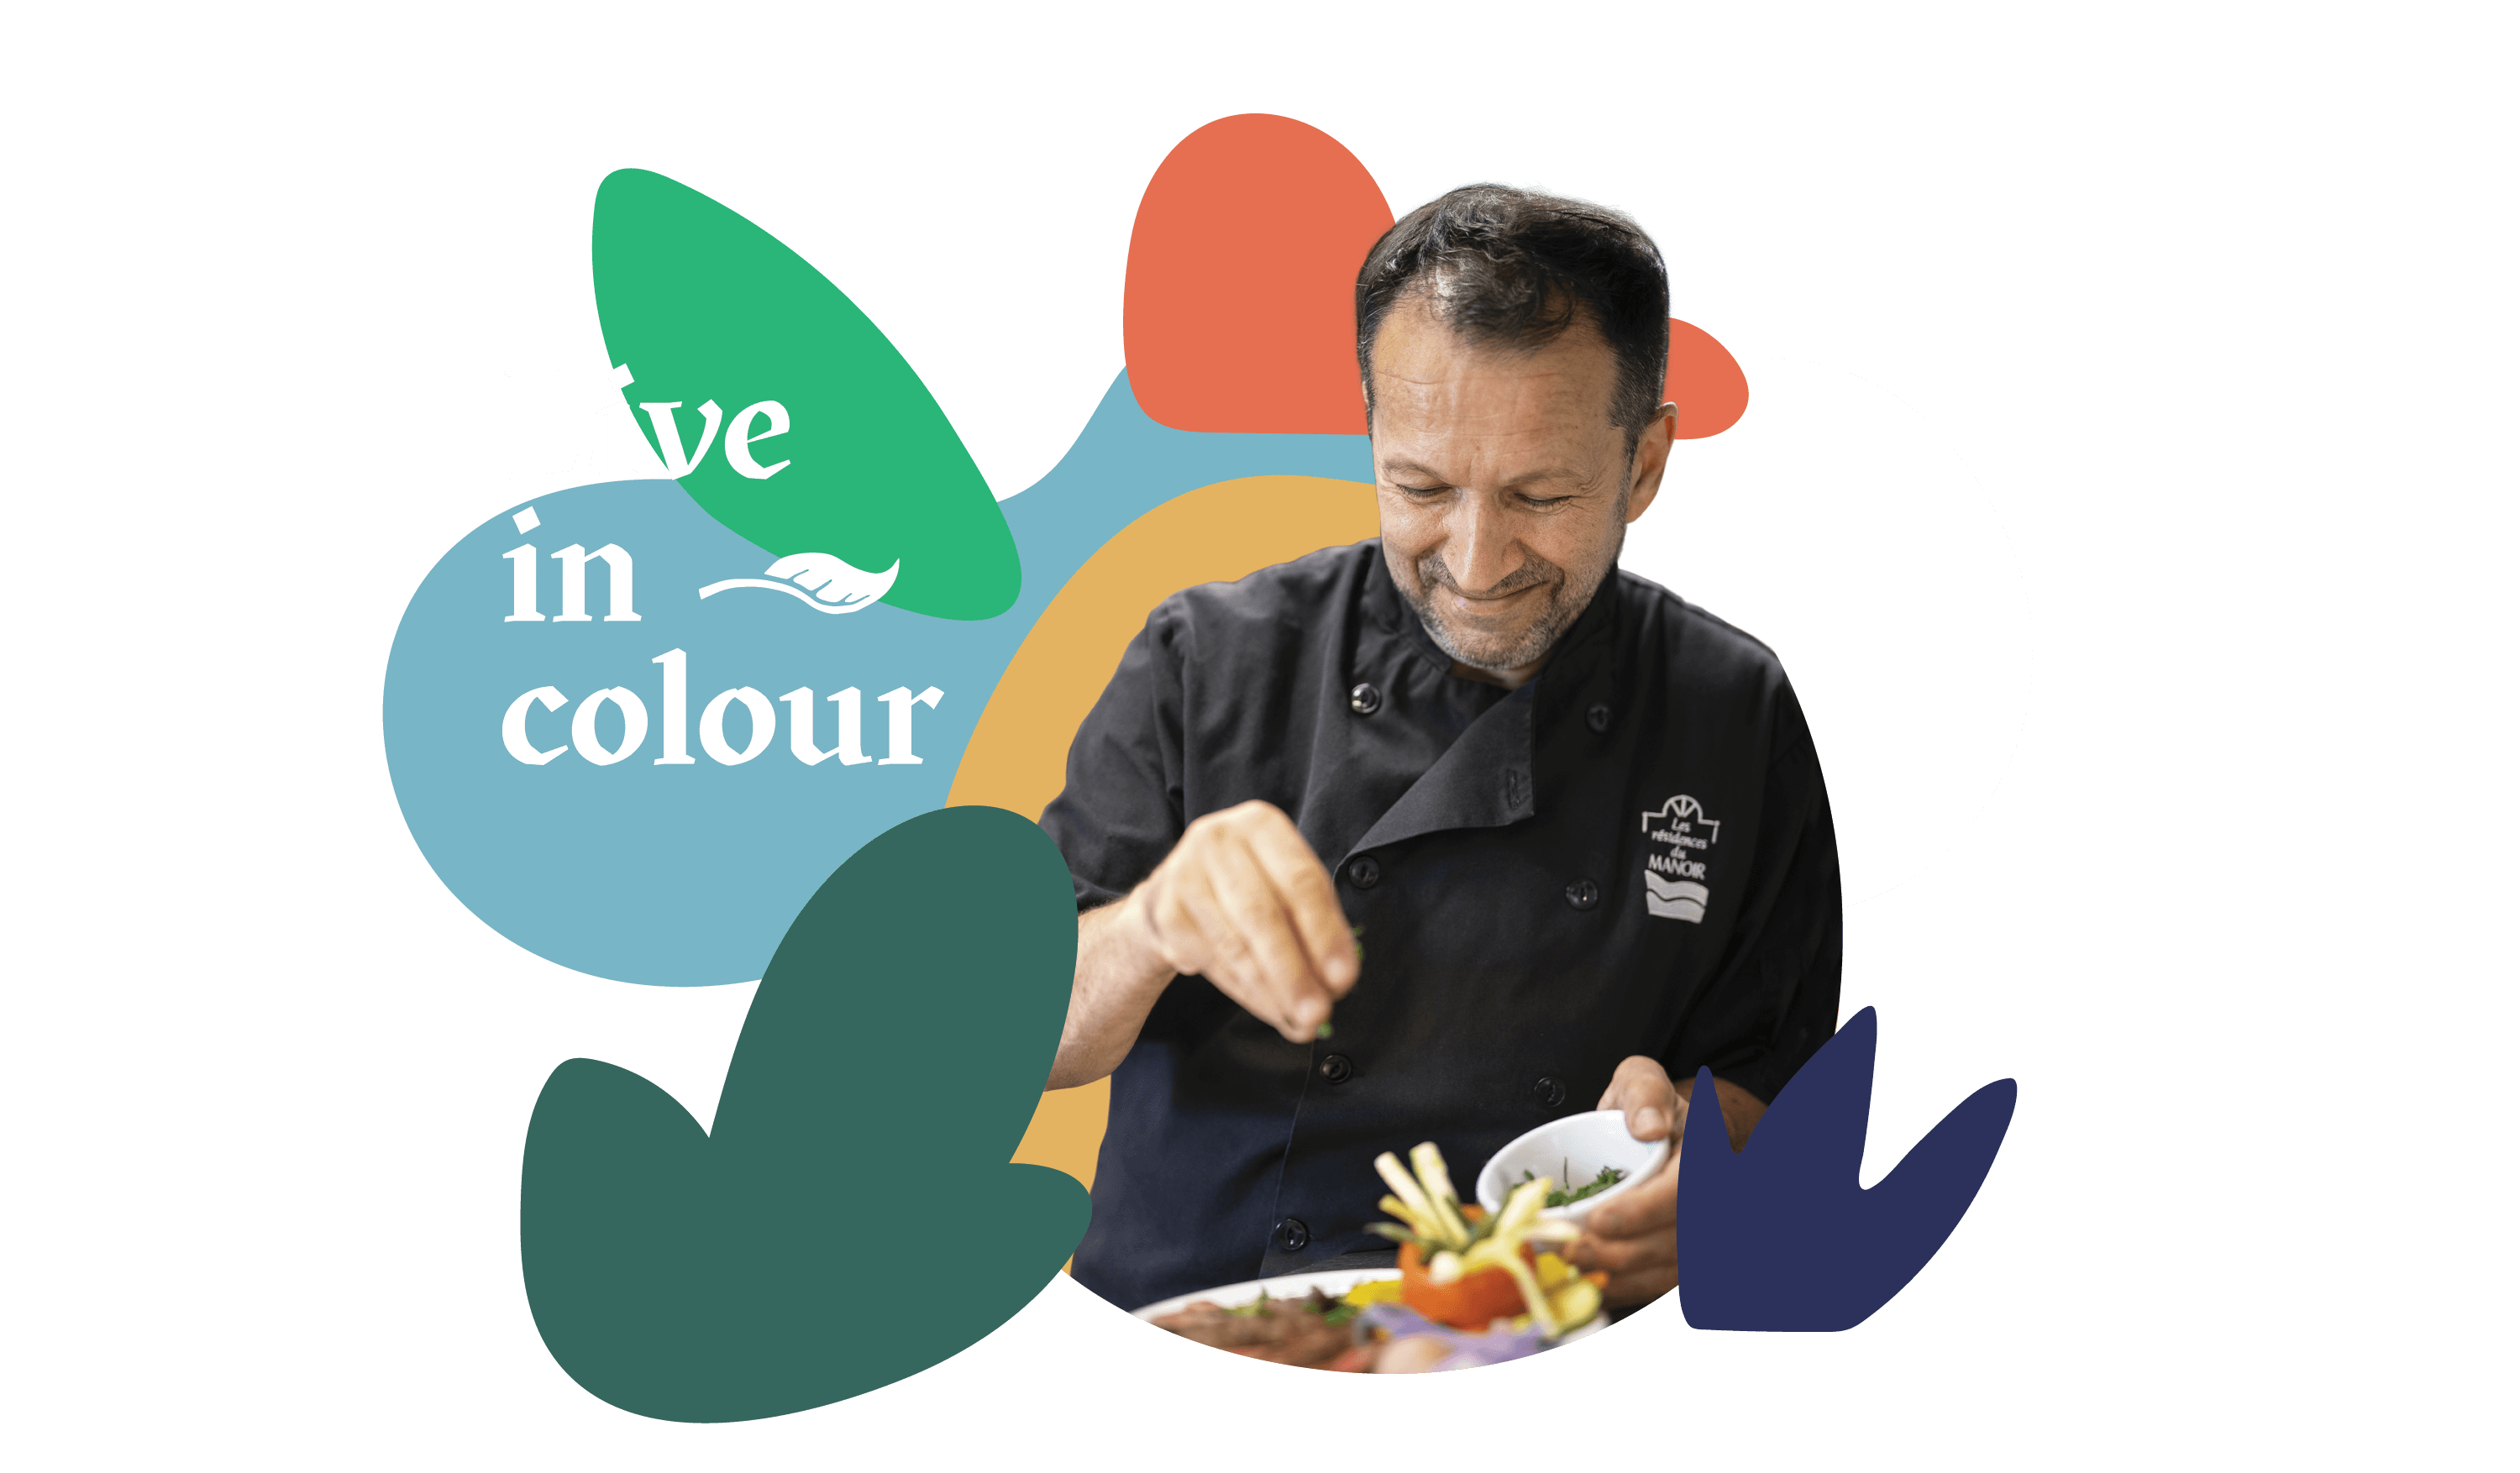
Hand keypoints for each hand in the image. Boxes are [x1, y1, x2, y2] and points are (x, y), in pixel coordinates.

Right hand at [1128, 800, 1358, 1044]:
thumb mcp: (1287, 891)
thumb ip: (1318, 927)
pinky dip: (1243, 992)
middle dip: (1294, 972)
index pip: (1301, 882)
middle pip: (1262, 915)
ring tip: (1297, 1020)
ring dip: (1270, 991)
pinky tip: (1265, 1005)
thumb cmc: (1246, 889)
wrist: (1172, 894)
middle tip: (1317, 1014)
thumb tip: (1338, 979)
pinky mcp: (1164, 911)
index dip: (1324, 934)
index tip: (1343, 978)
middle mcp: (1218, 839)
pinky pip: (1210, 961)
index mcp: (1261, 824)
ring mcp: (1184, 874)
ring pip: (1234, 945)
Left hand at [1564, 1055, 1684, 1305]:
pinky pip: (1662, 1285)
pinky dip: (1627, 1291)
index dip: (1644, 1211)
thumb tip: (1649, 1127)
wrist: (1660, 1134)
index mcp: (1706, 1154)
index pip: (1685, 1190)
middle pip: (1678, 1241)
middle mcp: (1712, 1199)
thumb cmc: (1647, 1108)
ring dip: (1622, 1278)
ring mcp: (1701, 1234)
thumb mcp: (1642, 1079)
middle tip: (1570, 1251)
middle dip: (1623, 1253)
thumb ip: (1644, 1092)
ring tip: (1572, 1271)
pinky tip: (1591, 1287)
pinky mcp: (1684, 1258)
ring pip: (1672, 1271)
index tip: (1598, 1220)